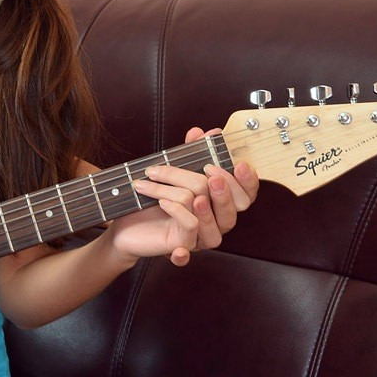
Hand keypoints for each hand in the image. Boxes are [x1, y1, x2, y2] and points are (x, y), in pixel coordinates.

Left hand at [107, 127, 258, 265]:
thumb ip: (190, 153)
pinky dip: (178, 213)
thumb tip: (200, 132)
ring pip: (210, 218)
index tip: (239, 164)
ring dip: (190, 196)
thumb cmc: (155, 199)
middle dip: (225, 189)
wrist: (128, 226)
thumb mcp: (173, 172)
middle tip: (209, 172)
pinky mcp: (183, 244)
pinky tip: (164, 203)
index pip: (246, 196)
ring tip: (176, 185)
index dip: (248, 182)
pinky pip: (190, 229)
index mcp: (220, 204)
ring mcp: (202, 236)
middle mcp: (217, 222)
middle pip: (234, 208)